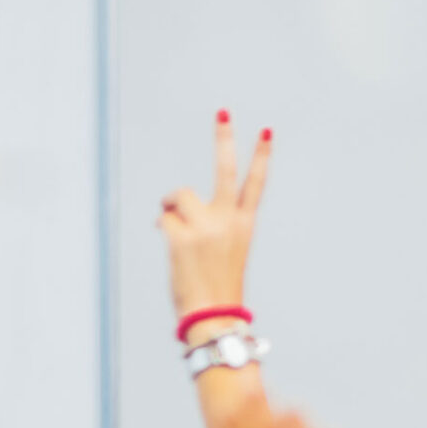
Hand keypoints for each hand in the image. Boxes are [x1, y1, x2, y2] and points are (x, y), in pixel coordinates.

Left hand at [158, 112, 271, 337]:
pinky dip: (161, 228)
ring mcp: (205, 227)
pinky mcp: (182, 237)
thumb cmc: (216, 288)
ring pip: (179, 196)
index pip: (256, 184)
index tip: (265, 131)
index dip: (261, 157)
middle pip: (225, 170)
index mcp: (245, 225)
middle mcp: (228, 221)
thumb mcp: (224, 253)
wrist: (213, 316)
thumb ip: (207, 227)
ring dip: (170, 206)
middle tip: (222, 112)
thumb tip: (167, 211)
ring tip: (173, 226)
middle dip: (224, 137)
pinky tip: (170, 246)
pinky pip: (163, 219)